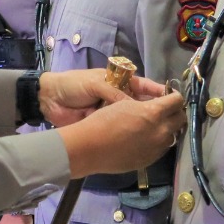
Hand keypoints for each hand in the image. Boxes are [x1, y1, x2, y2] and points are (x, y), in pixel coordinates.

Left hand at [38, 68, 169, 126]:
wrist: (49, 100)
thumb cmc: (73, 85)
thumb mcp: (95, 84)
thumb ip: (114, 93)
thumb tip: (134, 106)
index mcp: (120, 82)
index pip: (145, 87)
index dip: (159, 93)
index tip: (174, 101)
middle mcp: (120, 98)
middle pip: (143, 105)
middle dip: (155, 112)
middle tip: (172, 121)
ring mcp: (113, 113)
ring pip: (134, 119)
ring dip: (144, 125)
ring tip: (160, 133)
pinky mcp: (105, 126)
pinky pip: (121, 130)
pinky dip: (130, 134)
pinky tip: (142, 141)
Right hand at [58, 92, 185, 177]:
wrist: (91, 148)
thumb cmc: (104, 120)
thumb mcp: (126, 104)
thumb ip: (147, 105)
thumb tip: (159, 106)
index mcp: (154, 113)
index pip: (178, 101)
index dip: (174, 96)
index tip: (169, 96)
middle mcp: (161, 131)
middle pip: (181, 119)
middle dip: (176, 112)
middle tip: (165, 111)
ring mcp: (157, 148)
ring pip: (173, 135)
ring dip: (168, 129)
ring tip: (154, 126)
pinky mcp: (150, 160)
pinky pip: (161, 149)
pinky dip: (158, 142)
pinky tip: (145, 140)